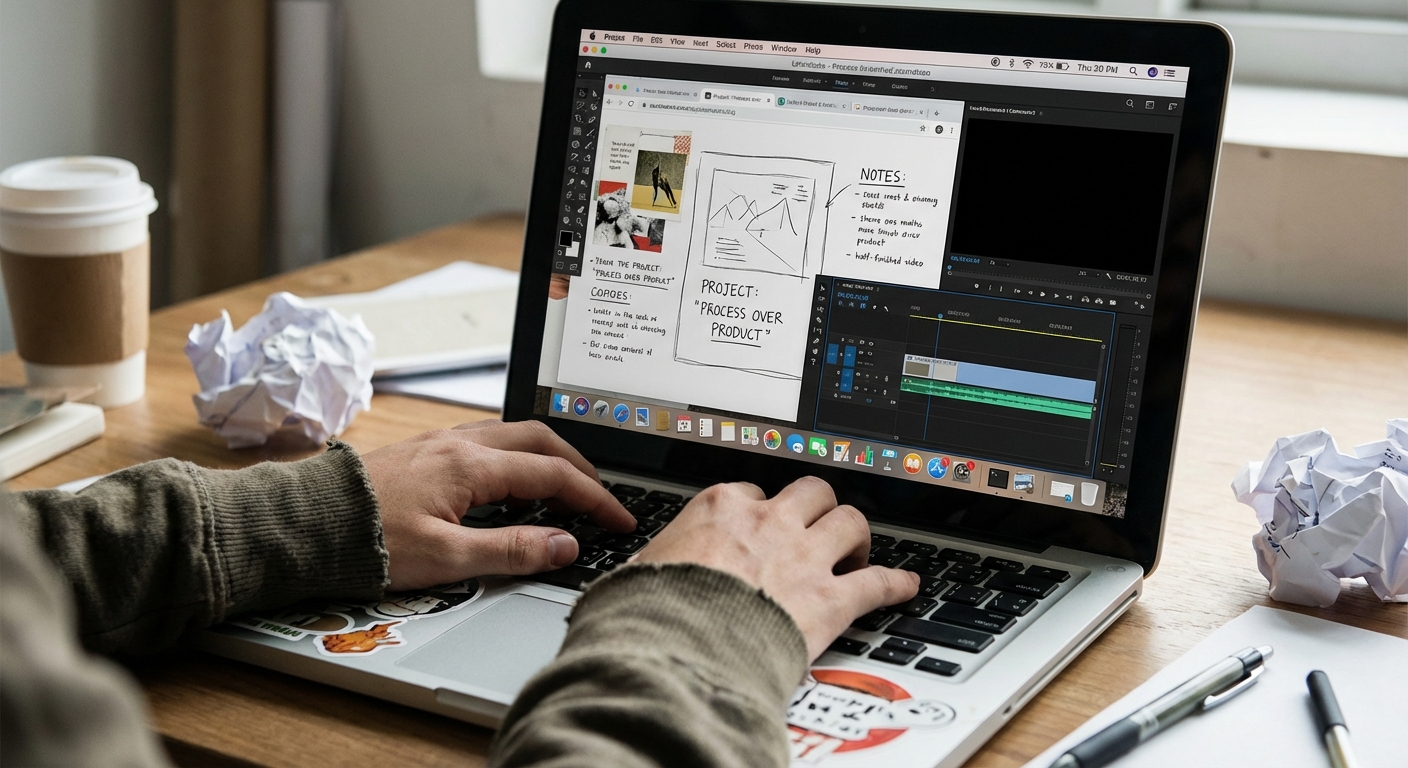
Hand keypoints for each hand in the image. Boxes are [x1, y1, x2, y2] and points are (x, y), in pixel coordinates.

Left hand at [362, 420, 634, 590]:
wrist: (302, 524)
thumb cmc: (364, 541)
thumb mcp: (447, 559)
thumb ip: (512, 550)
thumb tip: (565, 545)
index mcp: (471, 465)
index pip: (554, 476)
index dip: (594, 499)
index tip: (618, 520)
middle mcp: (459, 443)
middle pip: (540, 440)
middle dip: (579, 467)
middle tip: (599, 498)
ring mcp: (440, 442)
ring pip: (512, 435)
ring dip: (546, 458)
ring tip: (561, 491)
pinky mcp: (423, 450)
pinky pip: (486, 441)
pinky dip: (515, 459)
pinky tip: (508, 488)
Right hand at [635, 477, 917, 660]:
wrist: (679, 651)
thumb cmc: (652, 615)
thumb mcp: (638, 573)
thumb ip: (652, 565)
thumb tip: (635, 576)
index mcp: (720, 509)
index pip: (751, 491)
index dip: (760, 510)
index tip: (761, 523)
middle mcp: (768, 523)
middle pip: (811, 491)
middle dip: (818, 507)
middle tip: (816, 528)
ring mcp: (804, 557)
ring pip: (850, 520)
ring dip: (856, 535)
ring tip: (854, 552)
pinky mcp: (831, 599)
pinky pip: (878, 581)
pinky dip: (895, 583)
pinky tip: (905, 586)